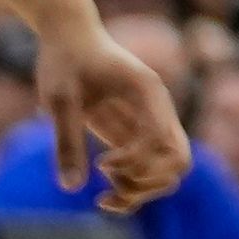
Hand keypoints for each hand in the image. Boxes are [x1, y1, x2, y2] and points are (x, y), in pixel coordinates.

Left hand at [35, 22, 187, 209]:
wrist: (71, 40)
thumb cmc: (66, 61)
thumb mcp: (60, 98)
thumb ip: (66, 139)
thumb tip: (72, 187)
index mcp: (149, 94)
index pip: (161, 139)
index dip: (133, 160)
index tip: (100, 163)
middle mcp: (159, 111)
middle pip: (179, 161)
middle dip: (145, 181)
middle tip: (108, 178)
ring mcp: (152, 125)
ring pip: (171, 172)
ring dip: (142, 191)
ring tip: (105, 194)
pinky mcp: (137, 137)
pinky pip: (152, 173)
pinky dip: (134, 193)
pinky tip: (104, 199)